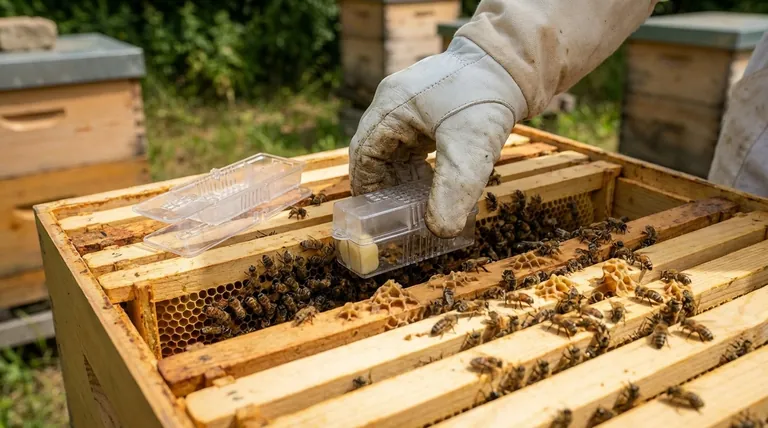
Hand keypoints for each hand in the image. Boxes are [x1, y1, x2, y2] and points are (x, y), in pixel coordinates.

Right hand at [348, 37, 527, 237]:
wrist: (514, 63)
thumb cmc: (486, 98)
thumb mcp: (469, 151)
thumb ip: (452, 193)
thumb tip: (439, 231)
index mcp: (391, 106)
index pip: (363, 152)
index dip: (367, 185)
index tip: (375, 213)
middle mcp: (394, 101)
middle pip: (376, 150)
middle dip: (386, 183)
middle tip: (396, 212)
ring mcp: (411, 102)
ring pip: (395, 146)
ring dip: (403, 174)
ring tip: (416, 201)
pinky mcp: (429, 106)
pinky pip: (413, 140)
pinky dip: (418, 163)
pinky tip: (433, 180)